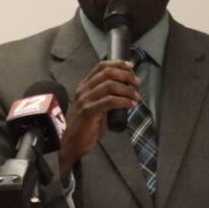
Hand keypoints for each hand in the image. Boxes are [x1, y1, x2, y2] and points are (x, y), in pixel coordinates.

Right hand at [58, 60, 138, 176]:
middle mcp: (83, 90)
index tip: (131, 67)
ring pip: (110, 86)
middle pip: (107, 73)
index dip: (118, 64)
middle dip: (126, 76)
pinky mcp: (89, 111)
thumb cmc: (85, 127)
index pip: (101, 67)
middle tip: (137, 83)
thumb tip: (126, 92)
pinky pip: (109, 101)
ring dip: (127, 89)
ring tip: (136, 96)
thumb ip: (106, 97)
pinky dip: (123, 101)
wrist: (71, 144)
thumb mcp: (96, 107)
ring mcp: (85, 100)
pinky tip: (131, 104)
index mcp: (84, 86)